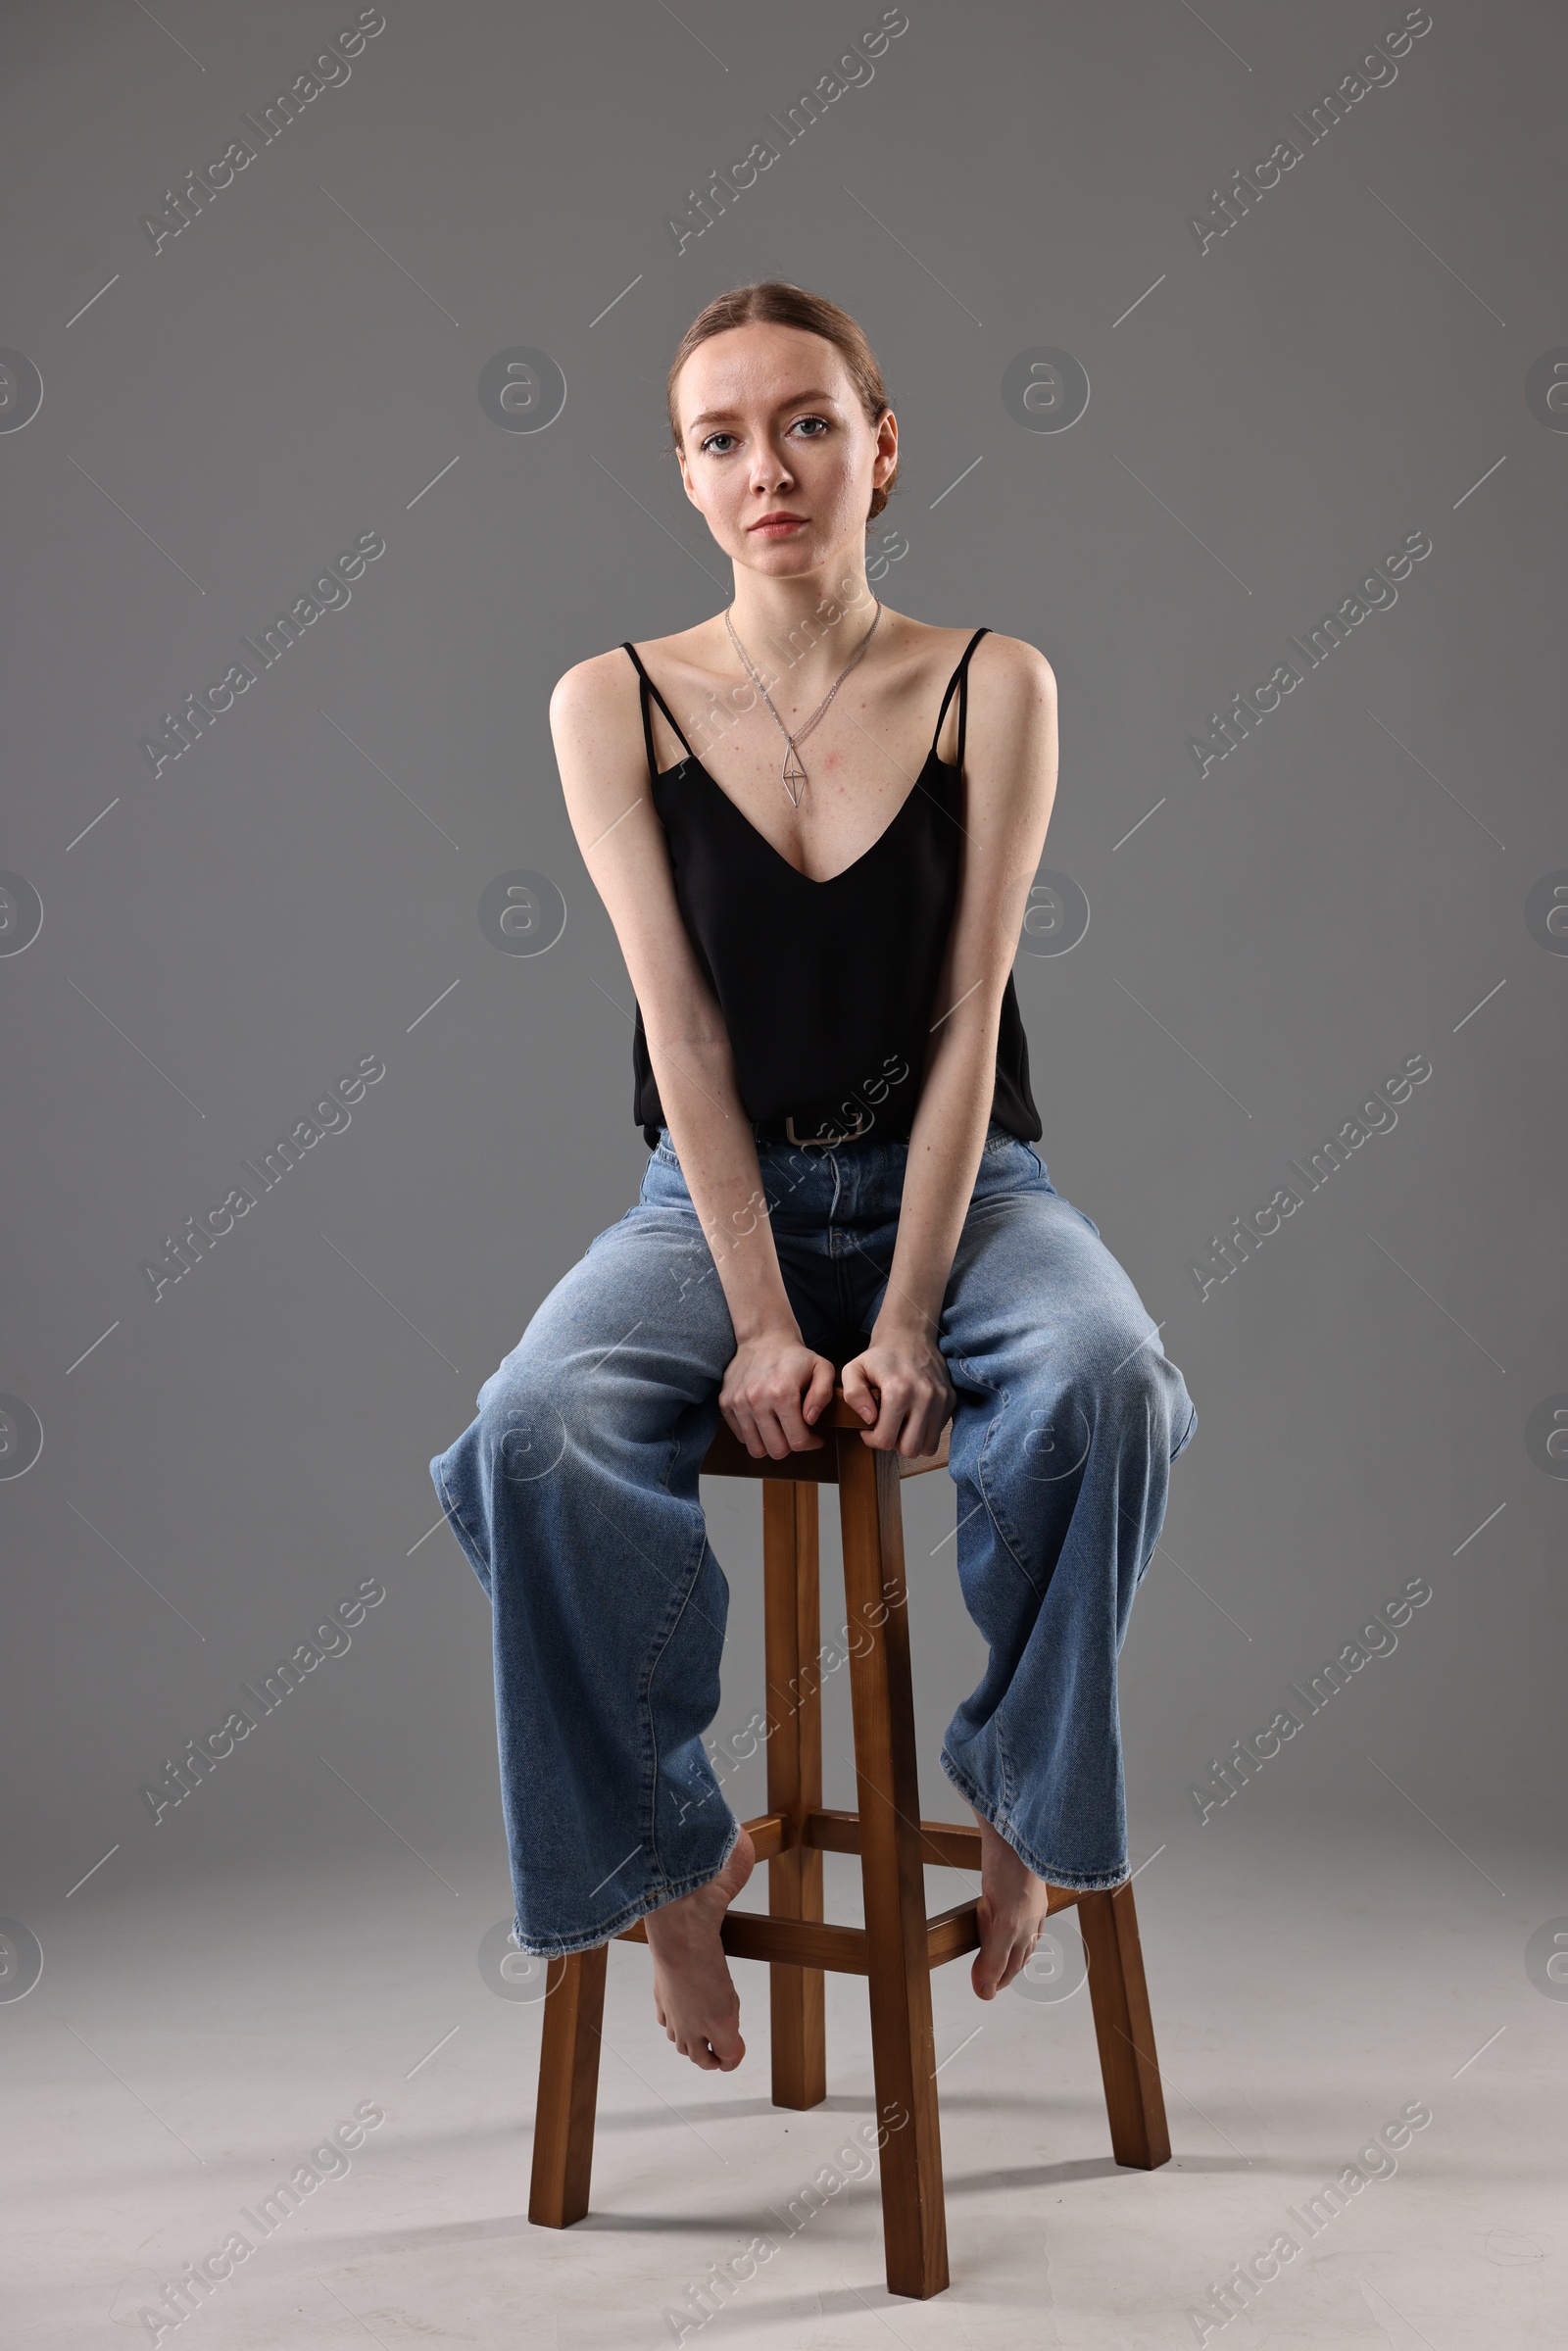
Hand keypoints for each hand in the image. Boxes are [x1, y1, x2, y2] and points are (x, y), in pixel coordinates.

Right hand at [719, 1331, 837, 1459]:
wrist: (763, 1338)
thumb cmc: (795, 1357)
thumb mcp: (822, 1368)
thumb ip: (823, 1395)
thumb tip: (810, 1420)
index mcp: (782, 1393)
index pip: (797, 1441)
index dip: (810, 1444)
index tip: (815, 1438)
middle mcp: (756, 1400)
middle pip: (776, 1450)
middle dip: (791, 1446)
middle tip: (797, 1432)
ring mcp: (738, 1403)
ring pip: (756, 1449)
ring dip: (771, 1443)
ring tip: (780, 1429)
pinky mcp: (725, 1403)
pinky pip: (741, 1437)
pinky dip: (754, 1434)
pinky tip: (765, 1420)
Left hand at [839, 1327, 953, 1457]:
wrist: (909, 1336)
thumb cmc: (879, 1357)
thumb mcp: (853, 1370)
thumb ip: (853, 1396)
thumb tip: (869, 1419)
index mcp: (898, 1391)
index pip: (886, 1440)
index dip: (872, 1439)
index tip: (869, 1426)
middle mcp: (924, 1397)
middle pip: (911, 1449)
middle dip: (895, 1443)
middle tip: (887, 1426)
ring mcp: (941, 1399)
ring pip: (928, 1447)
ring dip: (912, 1440)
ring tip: (901, 1423)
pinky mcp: (951, 1400)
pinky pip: (938, 1432)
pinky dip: (925, 1429)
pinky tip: (914, 1413)